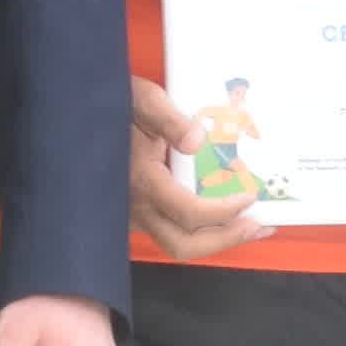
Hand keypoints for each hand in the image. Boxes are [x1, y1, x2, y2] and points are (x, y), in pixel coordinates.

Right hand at [126, 76, 264, 259]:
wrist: (87, 117)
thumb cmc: (118, 106)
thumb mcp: (144, 100)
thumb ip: (168, 118)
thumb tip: (195, 141)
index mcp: (141, 180)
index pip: (188, 212)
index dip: (223, 212)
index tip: (249, 197)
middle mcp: (136, 206)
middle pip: (183, 245)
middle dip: (225, 239)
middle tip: (258, 226)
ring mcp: (135, 214)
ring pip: (177, 244)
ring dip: (216, 240)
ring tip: (250, 227)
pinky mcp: (138, 214)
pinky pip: (172, 233)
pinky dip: (202, 231)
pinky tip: (225, 218)